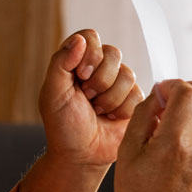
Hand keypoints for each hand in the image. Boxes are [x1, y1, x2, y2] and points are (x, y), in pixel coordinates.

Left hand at [38, 29, 143, 167]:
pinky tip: (111, 119)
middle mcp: (99, 68)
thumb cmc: (63, 126)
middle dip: (99, 82)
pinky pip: (137, 94)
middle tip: (88, 99)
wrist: (82, 155)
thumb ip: (60, 63)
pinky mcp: (133, 100)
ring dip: (109, 99)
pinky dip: (121, 110)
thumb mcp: (53, 93)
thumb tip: (80, 39)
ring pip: (127, 75)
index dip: (90, 55)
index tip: (80, 76)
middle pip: (113, 54)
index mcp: (76, 61)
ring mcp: (118, 83)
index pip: (90, 36)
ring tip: (98, 112)